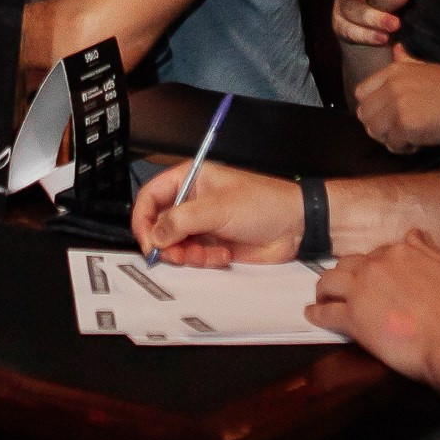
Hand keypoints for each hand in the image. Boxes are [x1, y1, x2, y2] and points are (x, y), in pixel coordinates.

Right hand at [131, 158, 303, 270]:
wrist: (296, 226)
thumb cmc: (265, 203)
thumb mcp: (217, 208)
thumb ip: (180, 221)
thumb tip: (155, 235)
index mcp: (190, 179)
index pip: (150, 197)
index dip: (143, 219)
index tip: (148, 241)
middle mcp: (192, 201)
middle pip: (159, 225)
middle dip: (167, 243)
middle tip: (177, 255)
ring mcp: (203, 224)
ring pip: (176, 245)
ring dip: (188, 255)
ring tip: (207, 254)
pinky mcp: (214, 243)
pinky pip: (194, 256)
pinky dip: (204, 260)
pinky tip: (223, 255)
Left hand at [307, 231, 439, 419]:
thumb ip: (427, 251)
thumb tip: (414, 233)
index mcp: (400, 252)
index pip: (377, 254)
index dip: (374, 266)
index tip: (374, 277)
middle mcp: (376, 265)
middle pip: (349, 264)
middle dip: (345, 273)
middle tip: (345, 286)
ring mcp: (361, 290)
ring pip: (329, 281)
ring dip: (324, 288)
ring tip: (323, 296)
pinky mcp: (352, 318)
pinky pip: (325, 312)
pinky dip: (316, 313)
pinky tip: (313, 314)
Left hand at [354, 53, 439, 155]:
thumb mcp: (429, 68)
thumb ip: (406, 62)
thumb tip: (396, 48)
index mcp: (395, 70)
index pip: (361, 93)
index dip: (373, 108)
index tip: (391, 116)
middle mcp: (393, 85)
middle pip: (364, 114)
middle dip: (380, 126)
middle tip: (401, 131)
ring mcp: (399, 104)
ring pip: (374, 131)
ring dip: (390, 139)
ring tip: (411, 137)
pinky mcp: (408, 125)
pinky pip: (392, 144)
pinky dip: (404, 149)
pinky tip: (420, 143)